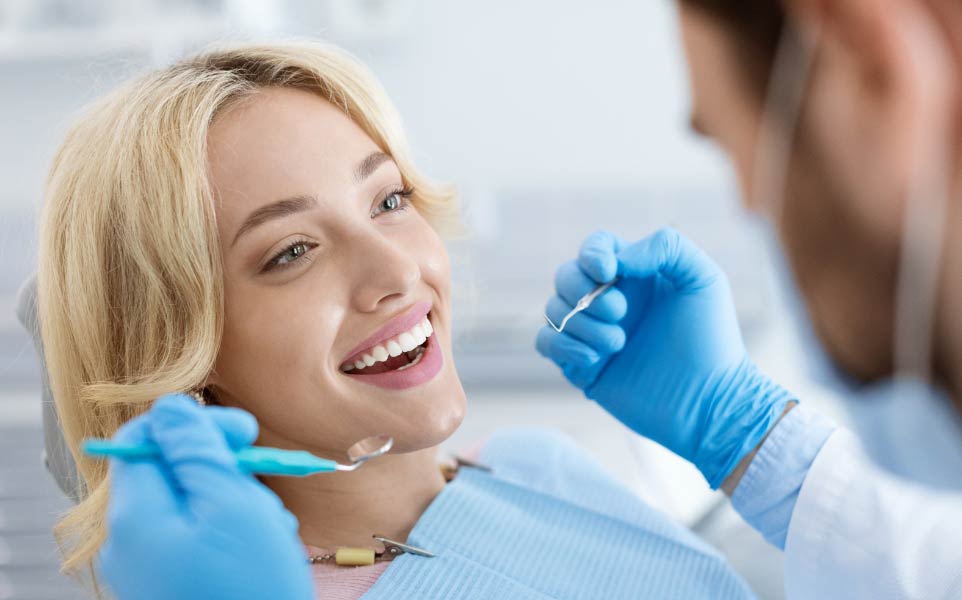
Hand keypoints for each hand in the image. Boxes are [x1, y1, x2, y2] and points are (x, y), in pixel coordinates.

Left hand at [97, 394, 313, 599]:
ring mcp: (152, 567)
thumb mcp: (232, 504)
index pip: (145, 439)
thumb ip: (197, 450)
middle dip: (223, 466)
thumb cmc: (251, 588)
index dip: (193, 423)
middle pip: (171, 471)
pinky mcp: (174, 584)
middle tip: (264, 474)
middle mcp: (133, 541)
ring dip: (237, 499)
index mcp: (136, 516)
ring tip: (270, 525)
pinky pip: (198, 536)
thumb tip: (172, 406)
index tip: (242, 429)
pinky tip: (264, 544)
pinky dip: (234, 529)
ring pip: (192, 502)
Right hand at [537, 228, 793, 487]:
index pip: (596, 246)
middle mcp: (609, 301)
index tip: (610, 273)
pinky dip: (562, 344)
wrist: (708, 401)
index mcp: (635, 275)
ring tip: (619, 344)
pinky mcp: (581, 365)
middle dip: (583, 292)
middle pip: (565, 275)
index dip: (593, 254)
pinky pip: (545, 342)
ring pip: (554, 309)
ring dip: (582, 324)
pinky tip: (595, 358)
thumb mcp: (703, 279)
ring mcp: (592, 334)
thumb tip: (617, 261)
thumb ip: (666, 247)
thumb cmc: (712, 339)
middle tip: (621, 314)